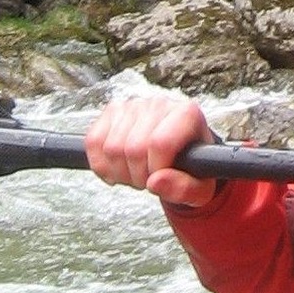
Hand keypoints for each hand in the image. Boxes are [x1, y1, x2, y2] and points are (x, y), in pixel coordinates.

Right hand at [83, 95, 218, 208]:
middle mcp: (160, 104)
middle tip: (148, 181)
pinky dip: (100, 165)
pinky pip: (93, 141)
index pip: (160, 143)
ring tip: (137, 174)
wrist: (180, 157)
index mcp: (188, 114)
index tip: (161, 179)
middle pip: (133, 148)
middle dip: (137, 177)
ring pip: (111, 148)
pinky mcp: (113, 110)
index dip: (155, 170)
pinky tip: (117, 170)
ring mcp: (134, 105)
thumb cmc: (194, 172)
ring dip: (120, 173)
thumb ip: (184, 189)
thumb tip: (155, 182)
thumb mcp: (200, 189)